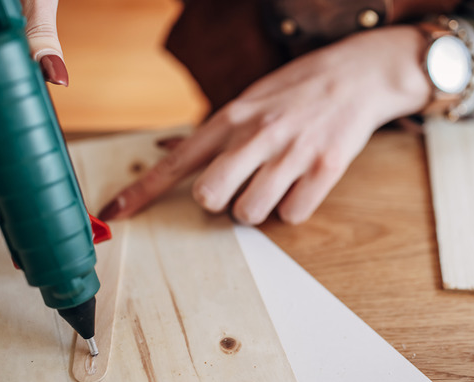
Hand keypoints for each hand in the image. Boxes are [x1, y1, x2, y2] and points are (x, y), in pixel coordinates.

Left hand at [99, 26, 429, 224]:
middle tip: (237, 188)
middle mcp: (257, 134)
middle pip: (210, 196)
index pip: (176, 161)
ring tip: (276, 183)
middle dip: (218, 203)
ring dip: (259, 208)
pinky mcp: (324, 168)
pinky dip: (293, 208)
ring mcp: (291, 152)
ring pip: (251, 213)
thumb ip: (217, 132)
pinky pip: (292, 215)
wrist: (359, 73)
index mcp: (232, 117)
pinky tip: (301, 185)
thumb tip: (171, 153)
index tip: (114, 213)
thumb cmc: (299, 89)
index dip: (142, 191)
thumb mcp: (251, 99)